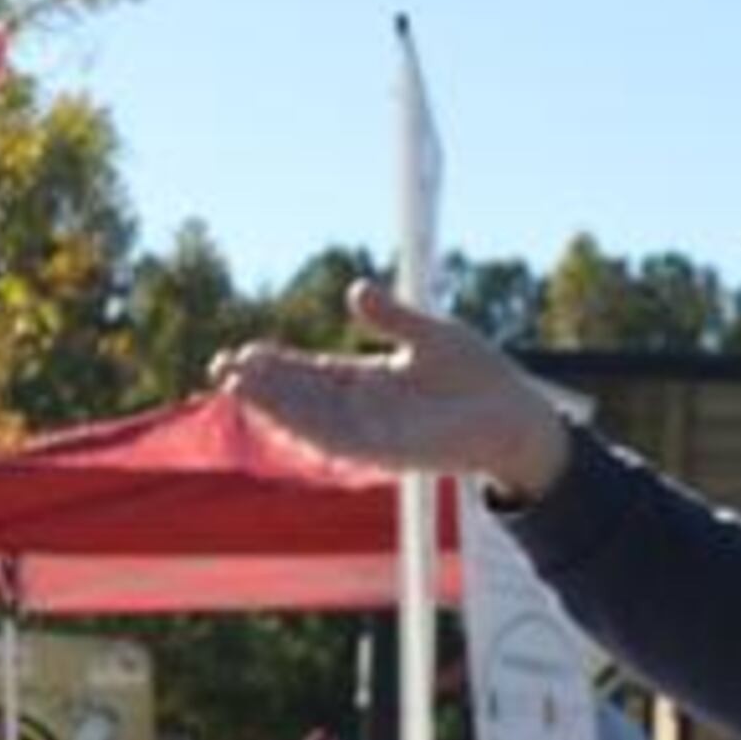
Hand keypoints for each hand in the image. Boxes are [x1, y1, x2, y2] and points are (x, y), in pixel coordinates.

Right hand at [216, 279, 571, 498]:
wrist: (518, 416)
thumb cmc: (481, 376)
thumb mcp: (432, 334)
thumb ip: (391, 316)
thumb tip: (353, 288)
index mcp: (371, 379)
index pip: (312, 372)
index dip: (277, 363)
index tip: (242, 351)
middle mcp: (365, 408)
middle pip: (301, 396)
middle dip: (263, 384)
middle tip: (222, 366)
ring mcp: (374, 431)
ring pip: (310, 419)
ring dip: (275, 404)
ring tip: (238, 384)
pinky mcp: (389, 451)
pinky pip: (339, 439)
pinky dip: (307, 425)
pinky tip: (280, 413)